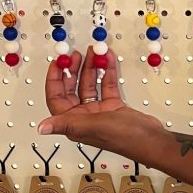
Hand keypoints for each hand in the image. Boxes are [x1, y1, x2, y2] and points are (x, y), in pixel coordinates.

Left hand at [38, 48, 161, 153]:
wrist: (151, 140)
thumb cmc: (123, 138)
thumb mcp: (92, 126)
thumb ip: (67, 124)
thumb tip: (41, 128)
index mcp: (74, 123)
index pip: (56, 98)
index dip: (55, 79)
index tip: (58, 63)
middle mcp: (84, 117)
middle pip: (73, 88)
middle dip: (74, 70)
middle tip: (76, 55)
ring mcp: (99, 111)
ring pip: (91, 84)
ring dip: (92, 68)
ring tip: (94, 52)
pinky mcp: (113, 106)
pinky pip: (107, 85)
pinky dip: (107, 72)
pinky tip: (107, 60)